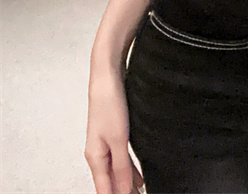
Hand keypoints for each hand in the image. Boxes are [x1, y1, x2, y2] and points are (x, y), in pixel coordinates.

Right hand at [85, 64, 144, 193]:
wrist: (107, 78)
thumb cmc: (108, 104)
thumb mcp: (119, 139)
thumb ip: (122, 166)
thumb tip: (124, 190)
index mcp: (95, 157)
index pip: (104, 189)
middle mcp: (98, 153)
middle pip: (110, 182)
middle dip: (123, 192)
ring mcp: (106, 143)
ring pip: (117, 171)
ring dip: (128, 183)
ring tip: (140, 193)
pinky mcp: (115, 134)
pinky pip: (122, 158)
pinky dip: (130, 169)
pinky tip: (138, 177)